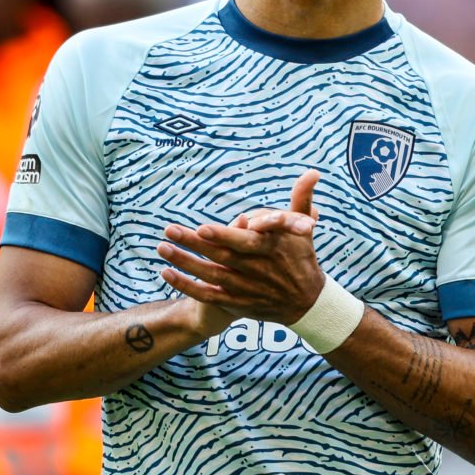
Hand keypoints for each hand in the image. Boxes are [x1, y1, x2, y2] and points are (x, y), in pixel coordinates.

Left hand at [157, 170, 324, 324]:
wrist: (307, 303)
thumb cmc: (302, 257)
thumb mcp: (304, 228)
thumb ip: (301, 198)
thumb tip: (313, 171)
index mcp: (271, 249)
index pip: (245, 242)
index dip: (224, 236)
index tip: (203, 227)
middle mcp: (256, 270)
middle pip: (221, 257)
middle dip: (194, 244)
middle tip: (169, 229)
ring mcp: (245, 289)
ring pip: (211, 276)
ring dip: (185, 263)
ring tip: (161, 248)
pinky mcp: (236, 303)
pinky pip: (207, 295)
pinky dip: (187, 286)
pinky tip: (167, 273)